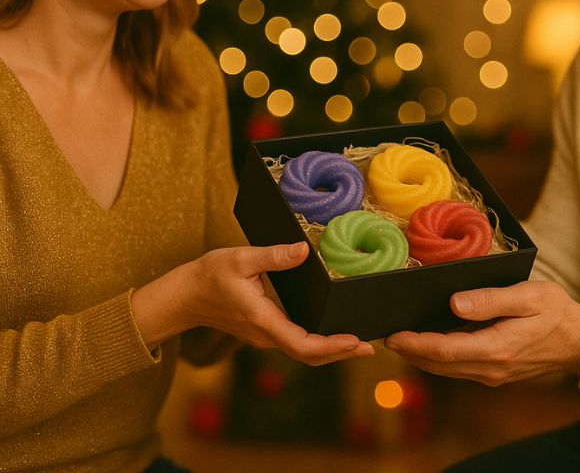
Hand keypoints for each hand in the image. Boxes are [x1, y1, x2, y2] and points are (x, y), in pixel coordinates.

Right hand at [132, 242, 373, 365]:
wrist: (185, 295)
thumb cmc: (210, 275)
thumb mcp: (240, 258)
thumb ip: (273, 256)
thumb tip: (303, 250)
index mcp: (263, 319)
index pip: (302, 344)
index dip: (331, 346)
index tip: (355, 342)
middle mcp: (266, 334)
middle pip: (309, 354)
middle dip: (340, 352)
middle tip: (370, 346)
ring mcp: (265, 336)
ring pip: (303, 351)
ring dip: (331, 349)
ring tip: (359, 342)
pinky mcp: (265, 330)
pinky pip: (296, 342)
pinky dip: (318, 342)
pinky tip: (333, 332)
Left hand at [384, 280, 579, 385]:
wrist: (579, 340)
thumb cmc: (555, 310)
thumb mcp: (527, 296)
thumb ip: (490, 300)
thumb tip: (454, 304)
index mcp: (497, 347)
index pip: (445, 350)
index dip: (415, 344)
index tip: (393, 334)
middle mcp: (491, 367)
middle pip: (440, 364)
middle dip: (410, 351)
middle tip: (385, 334)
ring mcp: (493, 373)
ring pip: (447, 369)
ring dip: (422, 356)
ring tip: (400, 338)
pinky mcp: (495, 371)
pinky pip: (459, 368)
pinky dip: (439, 358)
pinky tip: (429, 342)